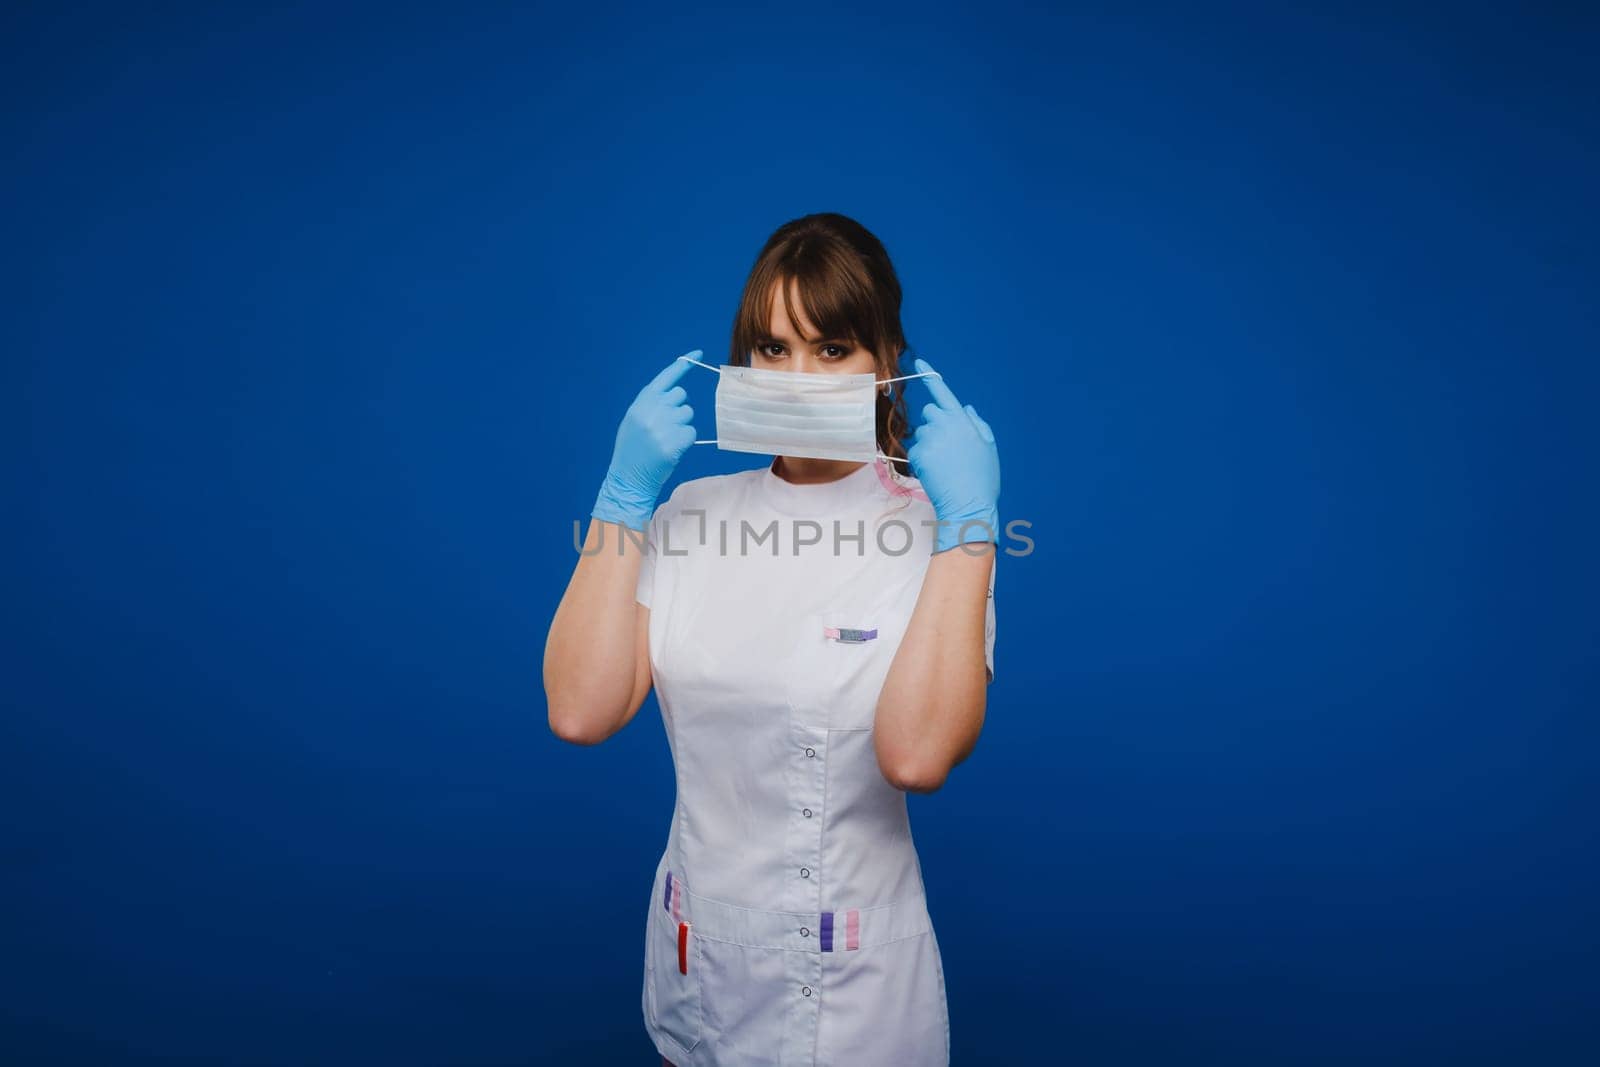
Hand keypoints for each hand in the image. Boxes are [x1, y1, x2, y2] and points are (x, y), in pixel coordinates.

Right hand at [591, 352, 699, 530]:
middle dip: (678, 409)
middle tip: (664, 427)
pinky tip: (671, 449)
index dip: (684, 364)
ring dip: (682, 426)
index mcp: (642, 402)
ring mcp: (664, 425)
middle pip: (681, 396)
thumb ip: (652, 404)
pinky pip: (692, 433)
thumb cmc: (633, 449)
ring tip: (665, 440)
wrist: (628, 477)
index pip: (666, 377)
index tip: (699, 353)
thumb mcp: (634, 420)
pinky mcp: (675, 441)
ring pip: (688, 414)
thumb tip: (675, 394)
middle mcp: (653, 409)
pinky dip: (685, 441)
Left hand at [906, 357, 1000, 552]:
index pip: (943, 393)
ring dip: (929, 445)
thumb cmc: (982, 479)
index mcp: (963, 420)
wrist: (969, 504)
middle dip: (934, 424)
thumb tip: (966, 408)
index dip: (930, 377)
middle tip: (948, 447)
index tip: (918, 363)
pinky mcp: (918, 454)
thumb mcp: (988, 447)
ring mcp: (930, 439)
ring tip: (945, 465)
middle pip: (929, 413)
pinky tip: (936, 472)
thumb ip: (977, 424)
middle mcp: (945, 424)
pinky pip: (915, 451)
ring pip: (922, 434)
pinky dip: (922, 461)